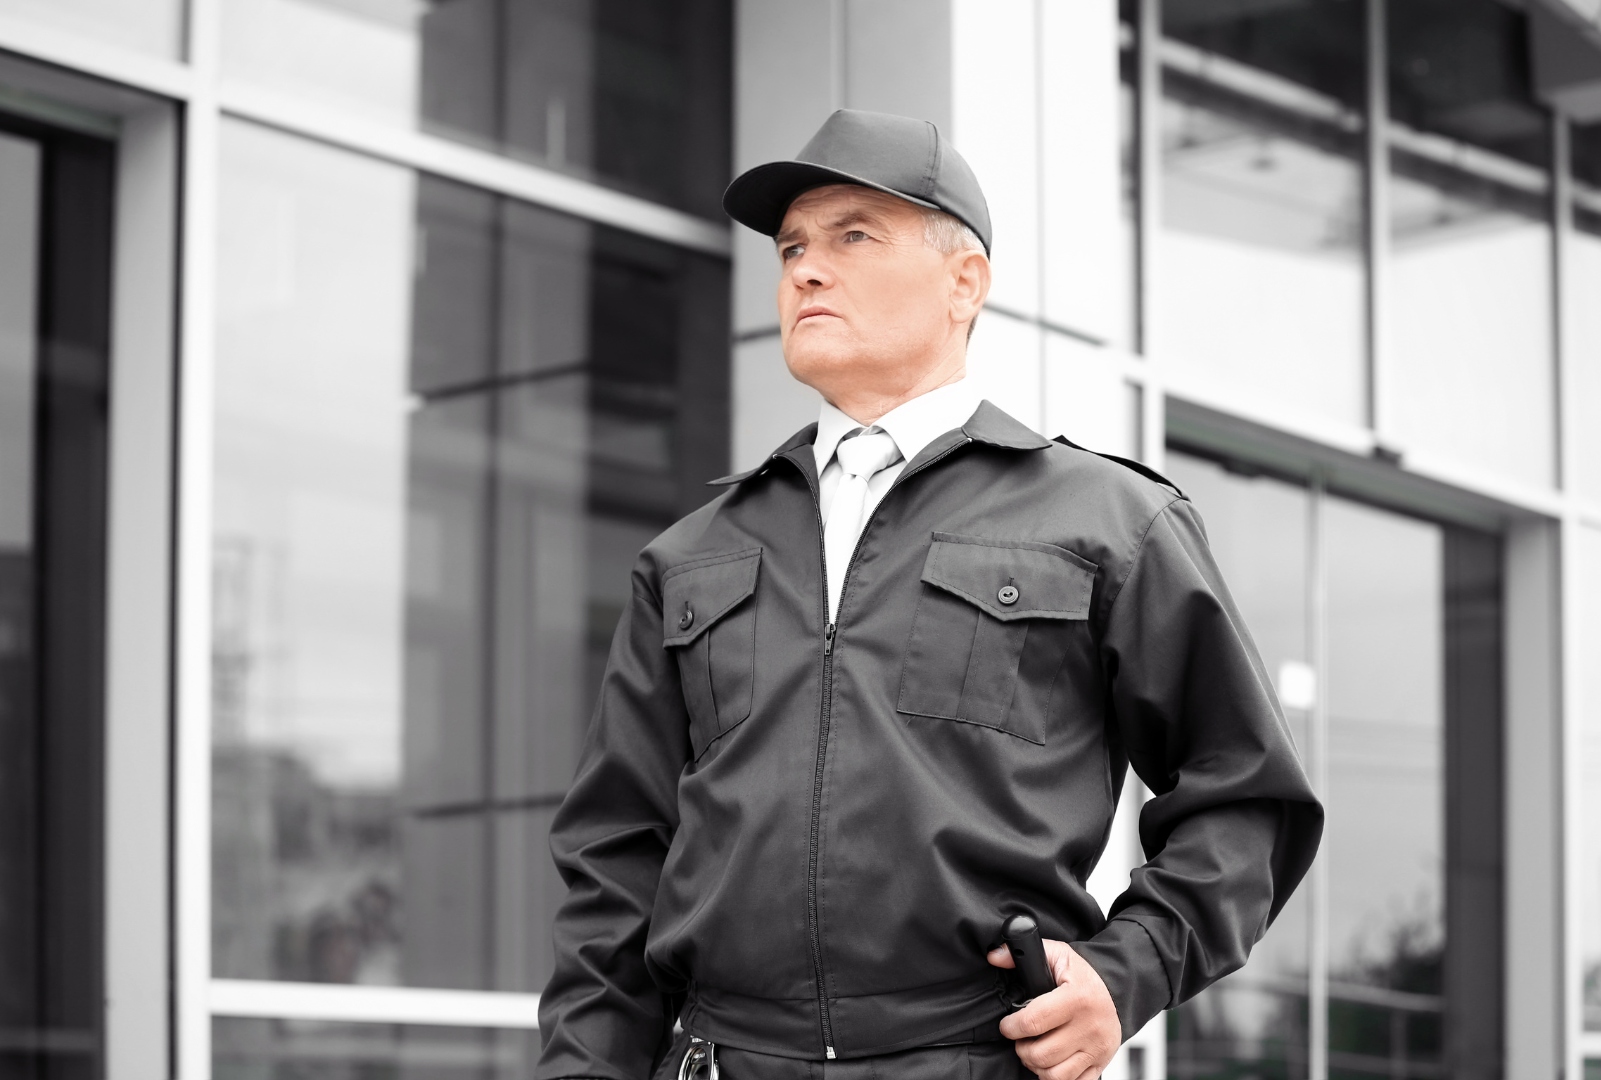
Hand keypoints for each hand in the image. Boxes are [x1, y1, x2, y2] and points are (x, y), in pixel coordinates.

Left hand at [986, 937, 1120, 1079]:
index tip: (1007, 1025)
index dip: (1011, 1027)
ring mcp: (1097, 1049)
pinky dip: (1054, 1078)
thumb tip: (995, 956)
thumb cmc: (1081, 976)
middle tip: (1020, 1039)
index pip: (1033, 1022)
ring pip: (1054, 1075)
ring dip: (1036, 1066)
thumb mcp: (1056, 955)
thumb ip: (1023, 956)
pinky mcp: (1100, 1064)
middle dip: (1021, 1049)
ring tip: (1033, 1051)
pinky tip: (1050, 1062)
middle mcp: (1090, 1026)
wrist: (1118, 991)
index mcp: (1078, 998)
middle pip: (1041, 1054)